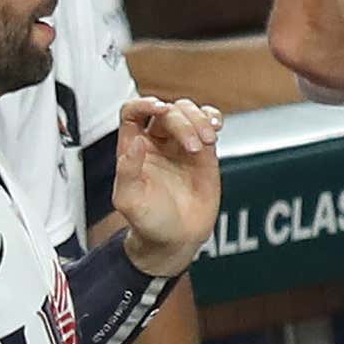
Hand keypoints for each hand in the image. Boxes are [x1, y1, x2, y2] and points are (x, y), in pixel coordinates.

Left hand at [110, 95, 222, 275]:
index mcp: (132, 148)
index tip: (160, 109)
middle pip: (167, 111)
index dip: (144, 104)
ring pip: (188, 111)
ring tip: (207, 142)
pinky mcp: (203, 150)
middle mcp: (155, 142)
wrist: (177, 239)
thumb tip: (135, 142)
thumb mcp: (129, 201)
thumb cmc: (148, 222)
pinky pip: (207, 123)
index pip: (133, 112)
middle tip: (192, 148)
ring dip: (199, 120)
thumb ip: (127, 171)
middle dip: (182, 122)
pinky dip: (213, 118)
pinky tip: (216, 128)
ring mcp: (180, 144)